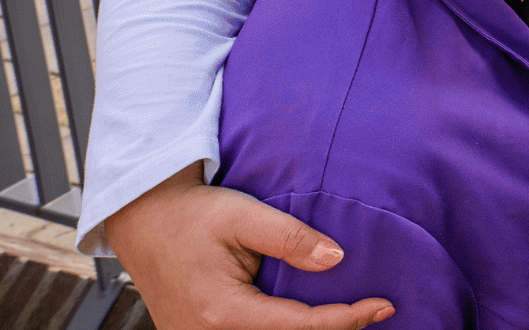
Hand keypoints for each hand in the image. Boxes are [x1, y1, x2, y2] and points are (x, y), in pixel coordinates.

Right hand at [104, 165, 393, 329]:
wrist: (141, 219)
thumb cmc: (189, 214)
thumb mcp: (243, 216)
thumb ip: (292, 239)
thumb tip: (336, 260)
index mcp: (223, 311)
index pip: (301, 327)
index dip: (348, 319)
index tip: (384, 306)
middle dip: (334, 329)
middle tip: (375, 311)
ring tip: (349, 313)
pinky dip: (282, 329)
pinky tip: (307, 316)